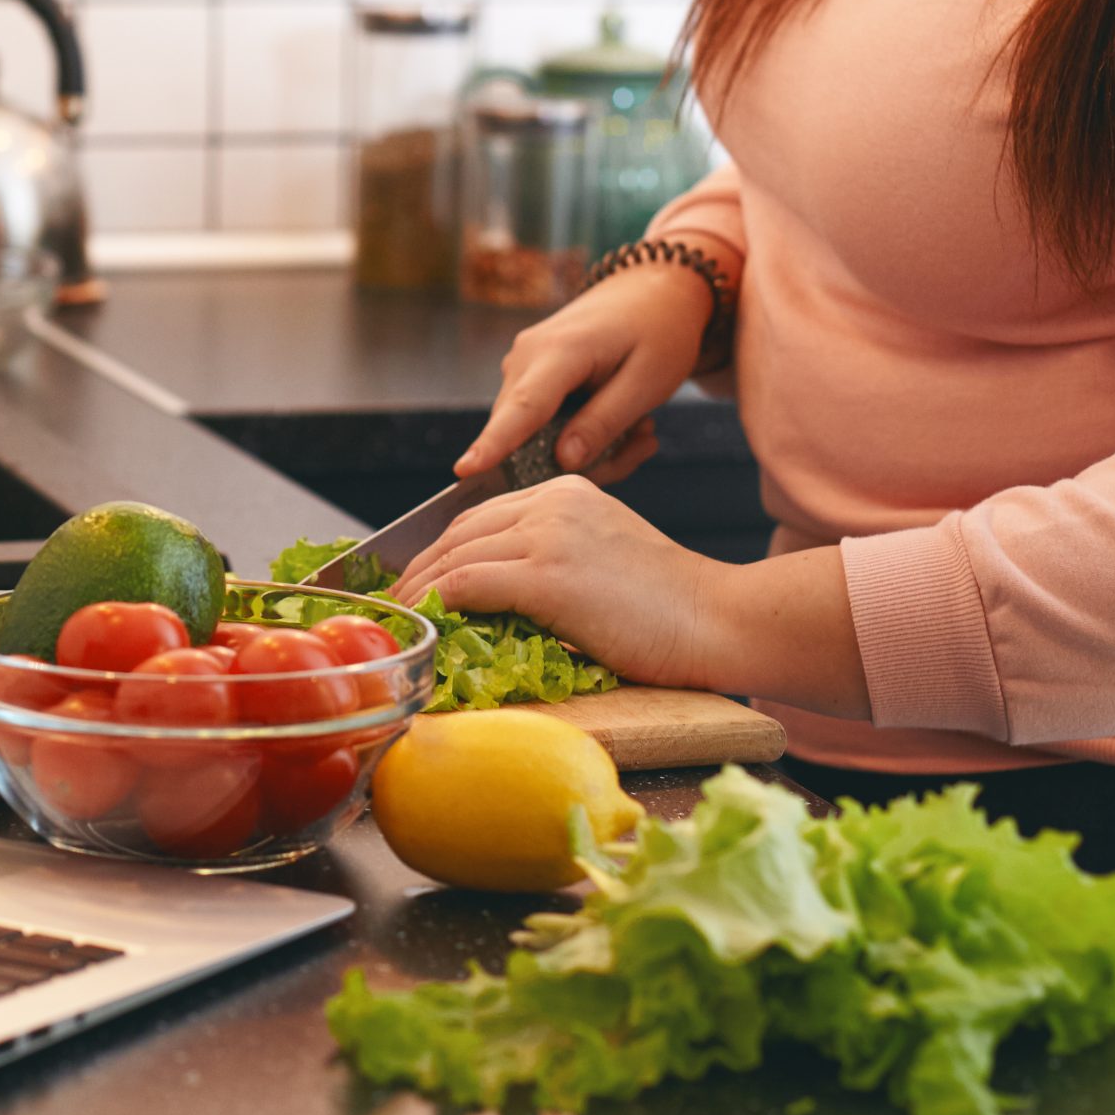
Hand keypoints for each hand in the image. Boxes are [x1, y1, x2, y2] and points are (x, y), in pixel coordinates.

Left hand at [394, 479, 873, 716]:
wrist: (719, 619)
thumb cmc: (671, 607)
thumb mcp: (604, 556)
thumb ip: (554, 555)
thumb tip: (495, 589)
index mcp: (567, 491)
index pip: (481, 516)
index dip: (439, 550)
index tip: (416, 580)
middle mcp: (553, 501)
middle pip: (459, 532)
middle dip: (418, 568)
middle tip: (394, 601)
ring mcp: (549, 535)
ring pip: (456, 557)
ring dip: (419, 591)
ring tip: (402, 620)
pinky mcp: (547, 575)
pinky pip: (469, 584)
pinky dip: (439, 604)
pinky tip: (428, 623)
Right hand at [455, 265, 713, 480]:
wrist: (651, 291)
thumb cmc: (658, 331)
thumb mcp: (648, 381)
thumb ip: (604, 423)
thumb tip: (563, 461)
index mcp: (561, 350)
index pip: (523, 407)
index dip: (494, 444)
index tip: (464, 470)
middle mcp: (527, 355)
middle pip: (526, 435)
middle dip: (581, 460)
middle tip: (642, 442)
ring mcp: (521, 364)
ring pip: (533, 435)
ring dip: (588, 447)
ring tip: (640, 427)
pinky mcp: (525, 374)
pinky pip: (539, 424)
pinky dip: (579, 433)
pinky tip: (623, 421)